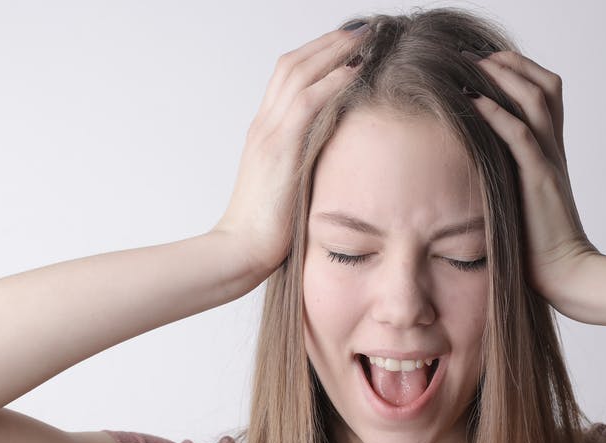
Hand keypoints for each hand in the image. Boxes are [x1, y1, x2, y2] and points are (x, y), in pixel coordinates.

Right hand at [211, 24, 367, 274]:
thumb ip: (306, 164)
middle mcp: (264, 125)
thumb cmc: (267, 229)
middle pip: (293, 64)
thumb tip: (336, 158)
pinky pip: (307, 102)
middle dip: (329, 42)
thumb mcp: (289, 186)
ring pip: (299, 73)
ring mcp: (268, 134)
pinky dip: (332, 81)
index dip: (318, 55)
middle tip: (362, 29)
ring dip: (334, 51)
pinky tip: (356, 70)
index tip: (348, 44)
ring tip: (365, 38)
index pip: (288, 77)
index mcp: (265, 132)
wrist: (240, 249)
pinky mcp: (279, 149)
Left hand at [464, 51, 598, 308]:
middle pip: (547, 86)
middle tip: (480, 58)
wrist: (566, 273)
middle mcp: (554, 150)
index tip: (491, 64)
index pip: (549, 95)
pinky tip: (474, 102)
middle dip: (513, 65)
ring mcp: (549, 162)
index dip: (523, 72)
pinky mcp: (539, 179)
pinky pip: (519, 135)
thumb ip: (510, 178)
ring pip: (536, 100)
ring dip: (504, 78)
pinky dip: (496, 113)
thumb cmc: (540, 246)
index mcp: (553, 152)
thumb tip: (476, 167)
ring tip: (475, 68)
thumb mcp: (524, 200)